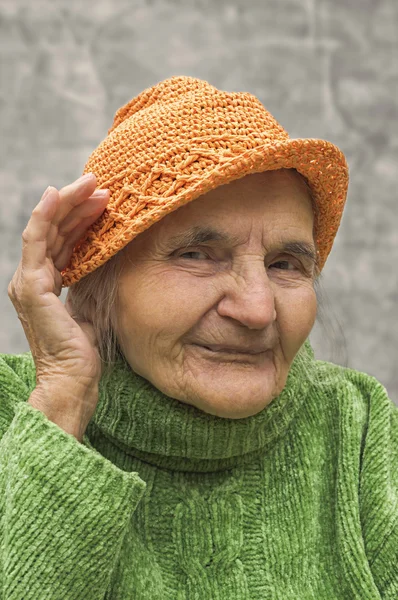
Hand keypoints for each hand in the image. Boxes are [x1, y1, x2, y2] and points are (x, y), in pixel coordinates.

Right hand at [8, 173, 109, 439]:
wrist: (73, 380)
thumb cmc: (83, 350)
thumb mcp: (88, 305)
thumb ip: (86, 280)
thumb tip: (104, 257)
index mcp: (45, 283)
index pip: (62, 241)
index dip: (80, 218)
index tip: (103, 201)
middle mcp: (32, 278)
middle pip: (54, 230)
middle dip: (76, 204)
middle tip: (100, 184)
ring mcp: (28, 281)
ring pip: (46, 229)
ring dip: (67, 203)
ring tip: (91, 183)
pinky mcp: (31, 286)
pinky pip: (38, 241)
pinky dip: (45, 215)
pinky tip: (58, 193)